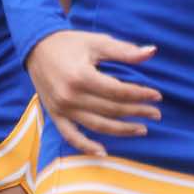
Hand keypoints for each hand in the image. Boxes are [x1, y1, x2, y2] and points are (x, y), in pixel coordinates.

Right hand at [25, 30, 162, 155]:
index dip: (140, 95)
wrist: (36, 48)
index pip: (118, 91)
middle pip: (110, 110)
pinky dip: (86, 146)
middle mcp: (70, 96)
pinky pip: (71, 136)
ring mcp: (61, 109)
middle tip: (156, 113)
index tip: (157, 96)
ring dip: (121, 130)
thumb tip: (152, 52)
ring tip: (142, 129)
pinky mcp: (54, 115)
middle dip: (137, 112)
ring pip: (97, 125)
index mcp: (81, 76)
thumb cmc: (70, 43)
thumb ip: (124, 50)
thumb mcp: (97, 42)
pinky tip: (103, 152)